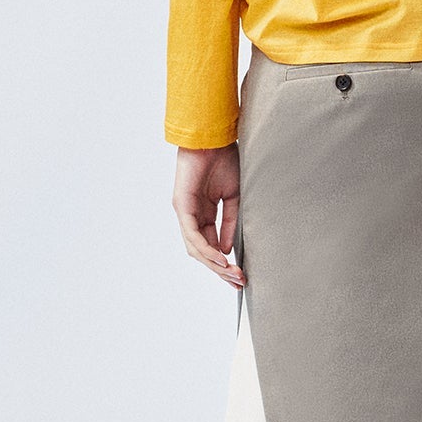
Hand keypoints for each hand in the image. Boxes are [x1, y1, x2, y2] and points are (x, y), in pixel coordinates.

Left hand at [172, 143, 245, 288]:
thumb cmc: (224, 161)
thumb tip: (228, 249)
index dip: (224, 262)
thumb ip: (229, 222)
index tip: (239, 276)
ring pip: (196, 247)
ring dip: (214, 263)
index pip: (211, 245)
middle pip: (202, 251)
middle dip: (220, 269)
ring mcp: (184, 212)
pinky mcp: (182, 206)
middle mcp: (191, 216)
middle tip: (238, 282)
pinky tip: (221, 257)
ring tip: (231, 274)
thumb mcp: (232, 198)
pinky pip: (193, 234)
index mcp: (203, 213)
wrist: (214, 139)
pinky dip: (207, 248)